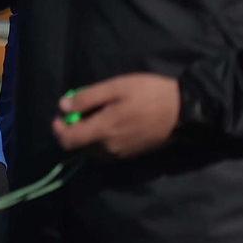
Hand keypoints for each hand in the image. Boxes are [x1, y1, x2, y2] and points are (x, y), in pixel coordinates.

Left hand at [53, 73, 180, 157]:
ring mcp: (122, 154)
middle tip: (82, 108)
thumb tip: (63, 107)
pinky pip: (107, 151)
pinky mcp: (132, 154)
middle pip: (79, 146)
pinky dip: (102, 139)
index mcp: (103, 132)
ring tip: (98, 113)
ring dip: (88, 135)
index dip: (58, 129)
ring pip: (93, 150)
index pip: (67, 141)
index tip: (61, 114)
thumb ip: (86, 98)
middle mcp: (110, 149)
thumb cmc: (148, 94)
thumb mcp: (115, 88)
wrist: (184, 111)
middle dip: (74, 129)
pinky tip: (112, 121)